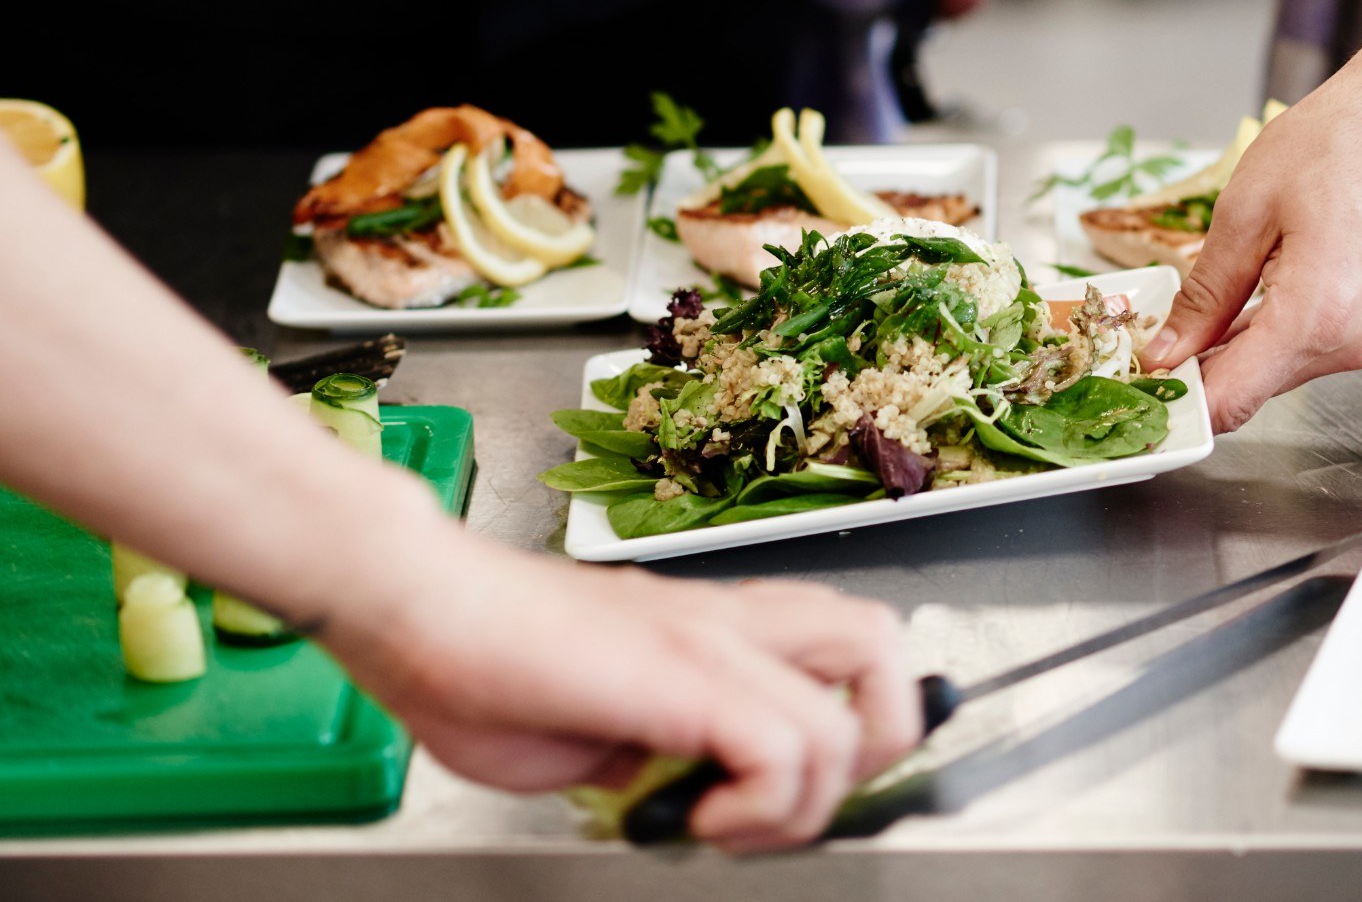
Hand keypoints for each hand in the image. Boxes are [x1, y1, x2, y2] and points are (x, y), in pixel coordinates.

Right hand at [321, 522, 918, 853]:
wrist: (415, 606)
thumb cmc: (478, 658)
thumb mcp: (593, 723)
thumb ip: (656, 747)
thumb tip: (684, 787)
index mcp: (716, 628)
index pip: (848, 646)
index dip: (858, 721)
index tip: (802, 791)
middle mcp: (731, 622)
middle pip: (882, 646)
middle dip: (874, 741)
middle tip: (797, 799)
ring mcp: (712, 641)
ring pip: (855, 702)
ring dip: (811, 795)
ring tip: (734, 820)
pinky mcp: (684, 675)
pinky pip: (786, 747)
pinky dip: (761, 803)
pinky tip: (696, 815)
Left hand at [1139, 47, 1361, 429]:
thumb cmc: (1342, 140)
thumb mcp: (1246, 210)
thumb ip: (1205, 294)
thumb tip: (1170, 350)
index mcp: (1317, 317)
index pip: (1231, 400)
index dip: (1177, 399)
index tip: (1137, 381)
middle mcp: (1351, 341)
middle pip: (1253, 389)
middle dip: (1200, 369)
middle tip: (1150, 333)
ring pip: (1278, 369)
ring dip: (1235, 348)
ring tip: (1198, 302)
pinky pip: (1308, 346)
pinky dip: (1269, 330)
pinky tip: (1248, 292)